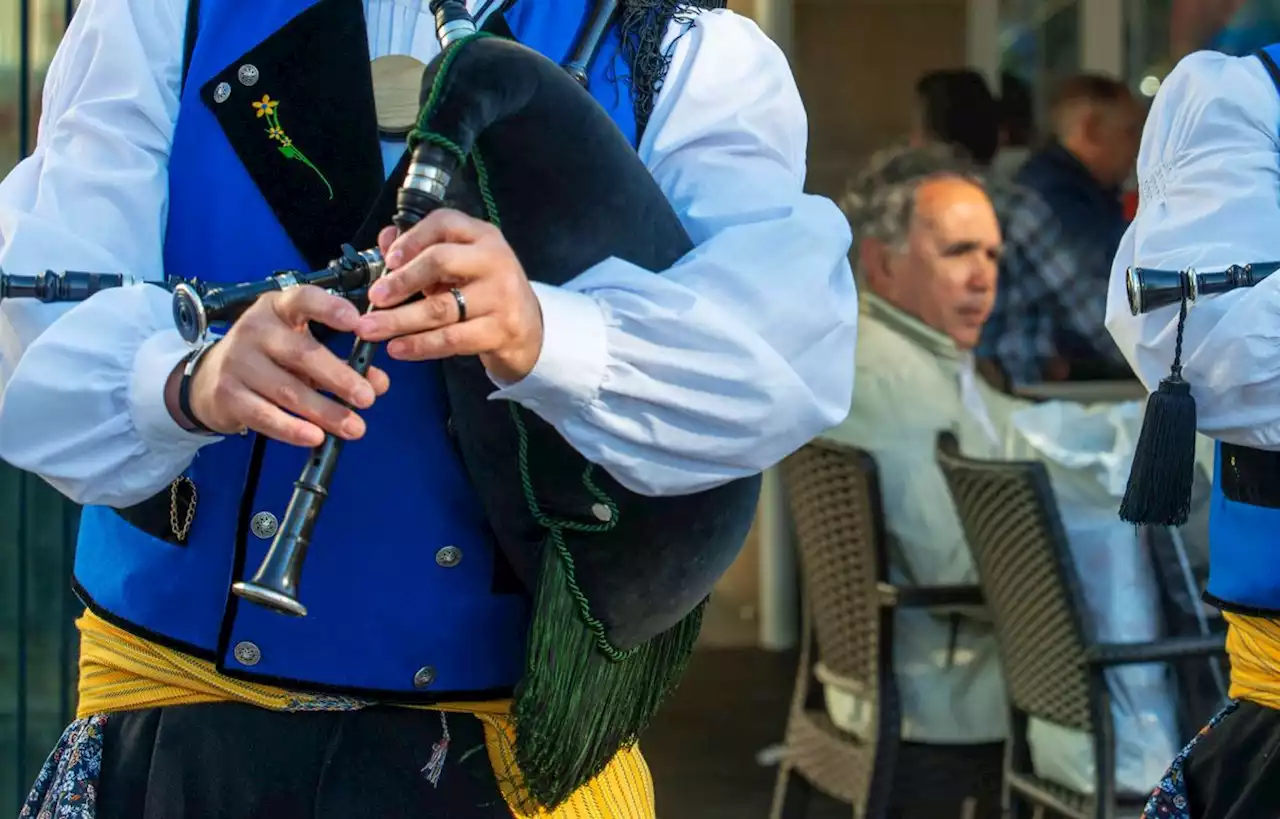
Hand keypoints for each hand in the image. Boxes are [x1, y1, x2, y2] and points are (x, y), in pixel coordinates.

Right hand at [176, 286, 390, 446]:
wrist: (211, 378)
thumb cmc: (270, 358)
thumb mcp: (305, 350)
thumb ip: (343, 363)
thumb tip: (379, 383)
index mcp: (278, 309)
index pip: (303, 299)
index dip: (330, 309)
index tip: (358, 323)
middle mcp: (255, 329)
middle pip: (301, 353)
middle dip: (338, 377)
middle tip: (367, 398)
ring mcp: (238, 361)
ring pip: (287, 390)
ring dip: (325, 412)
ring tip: (354, 427)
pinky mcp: (227, 394)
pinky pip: (265, 415)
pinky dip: (292, 429)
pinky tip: (316, 437)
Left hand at [354, 209, 543, 382]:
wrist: (530, 328)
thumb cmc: (485, 289)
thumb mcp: (460, 263)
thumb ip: (422, 249)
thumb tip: (384, 239)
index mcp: (482, 236)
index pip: (444, 224)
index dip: (412, 239)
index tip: (387, 260)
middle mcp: (494, 260)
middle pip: (441, 262)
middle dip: (402, 280)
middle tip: (374, 298)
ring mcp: (501, 296)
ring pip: (442, 307)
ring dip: (400, 320)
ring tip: (370, 329)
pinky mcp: (501, 330)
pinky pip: (452, 339)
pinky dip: (421, 345)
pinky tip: (397, 349)